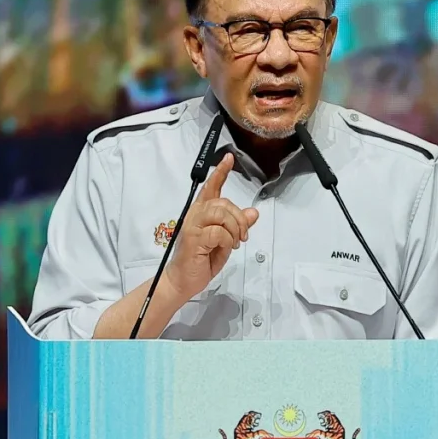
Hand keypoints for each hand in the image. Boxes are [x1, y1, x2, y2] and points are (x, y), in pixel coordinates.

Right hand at [164, 153, 258, 300]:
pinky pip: (218, 231)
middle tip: (243, 236)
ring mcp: (193, 225)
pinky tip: (224, 248)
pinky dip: (227, 240)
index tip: (230, 158)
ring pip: (220, 212)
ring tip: (234, 242)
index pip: (211, 187)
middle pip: (222, 202)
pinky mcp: (193, 238)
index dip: (221, 172)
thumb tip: (253, 212)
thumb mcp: (226, 241)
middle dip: (239, 218)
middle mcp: (195, 215)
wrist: (184, 281)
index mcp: (202, 213)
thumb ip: (237, 226)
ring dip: (234, 228)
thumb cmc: (201, 260)